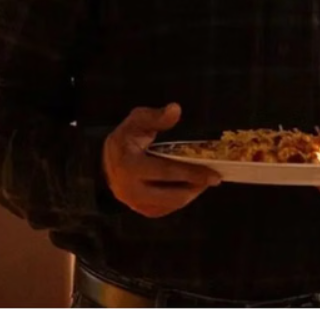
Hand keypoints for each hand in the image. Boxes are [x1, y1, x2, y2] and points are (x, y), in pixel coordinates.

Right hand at [103, 103, 220, 217]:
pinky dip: (180, 200)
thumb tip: (175, 109)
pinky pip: (166, 209)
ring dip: (190, 194)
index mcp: (129, 166)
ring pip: (171, 205)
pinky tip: (189, 188)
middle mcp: (130, 189)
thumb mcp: (137, 121)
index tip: (213, 174)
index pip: (166, 173)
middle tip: (213, 178)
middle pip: (172, 195)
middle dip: (195, 187)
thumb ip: (156, 117)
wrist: (106, 161)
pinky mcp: (141, 210)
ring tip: (203, 181)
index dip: (191, 173)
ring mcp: (134, 203)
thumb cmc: (125, 138)